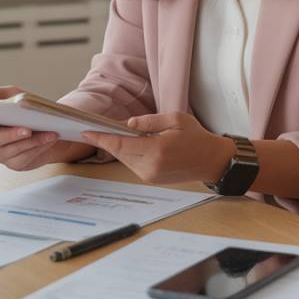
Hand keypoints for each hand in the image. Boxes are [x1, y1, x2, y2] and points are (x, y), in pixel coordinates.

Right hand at [0, 86, 93, 170]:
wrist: (48, 124)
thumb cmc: (25, 109)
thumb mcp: (12, 95)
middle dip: (11, 134)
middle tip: (27, 129)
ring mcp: (2, 154)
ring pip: (12, 151)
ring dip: (31, 141)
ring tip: (47, 133)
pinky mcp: (17, 164)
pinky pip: (24, 158)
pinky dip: (38, 148)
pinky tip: (48, 139)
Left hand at [81, 112, 233, 184]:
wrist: (211, 160)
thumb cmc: (196, 137)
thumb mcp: (175, 119)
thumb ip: (149, 121)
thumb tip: (128, 124)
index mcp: (156, 150)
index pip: (121, 144)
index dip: (101, 138)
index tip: (87, 132)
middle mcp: (150, 166)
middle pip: (119, 152)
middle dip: (106, 140)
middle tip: (95, 129)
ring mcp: (150, 175)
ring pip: (124, 158)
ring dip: (117, 146)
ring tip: (113, 133)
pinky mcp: (151, 179)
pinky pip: (132, 164)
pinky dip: (127, 153)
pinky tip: (129, 143)